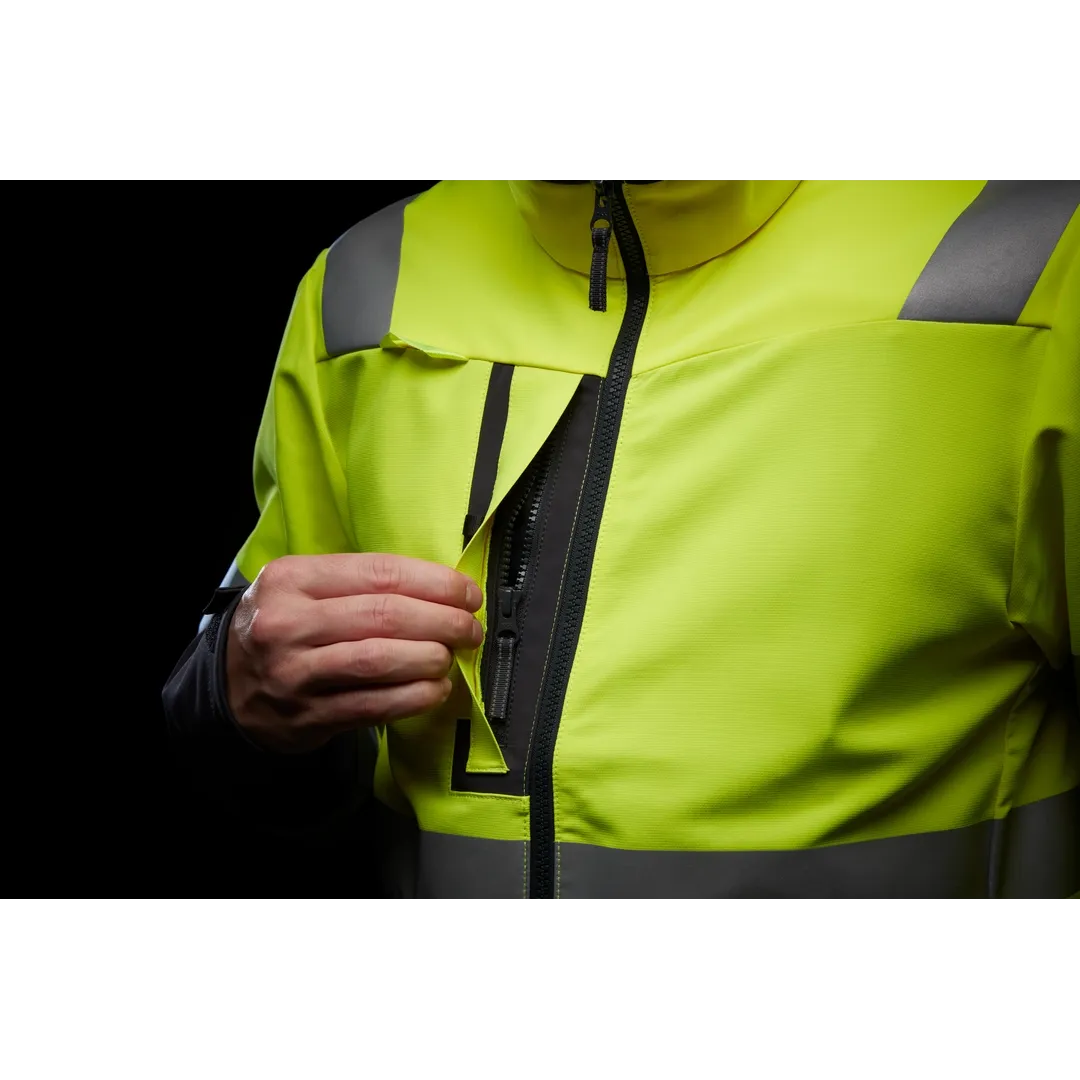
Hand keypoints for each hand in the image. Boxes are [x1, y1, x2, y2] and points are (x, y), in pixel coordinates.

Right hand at [224, 553, 483, 752]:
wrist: (231, 686)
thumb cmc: (285, 627)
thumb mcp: (305, 588)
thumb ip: (362, 584)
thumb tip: (442, 590)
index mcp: (293, 578)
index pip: (380, 573)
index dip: (435, 583)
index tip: (467, 594)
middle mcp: (289, 623)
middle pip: (385, 616)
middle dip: (443, 621)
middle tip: (470, 628)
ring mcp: (295, 673)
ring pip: (380, 661)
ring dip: (431, 658)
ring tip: (451, 656)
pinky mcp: (308, 717)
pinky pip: (374, 706)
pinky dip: (414, 697)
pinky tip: (435, 689)